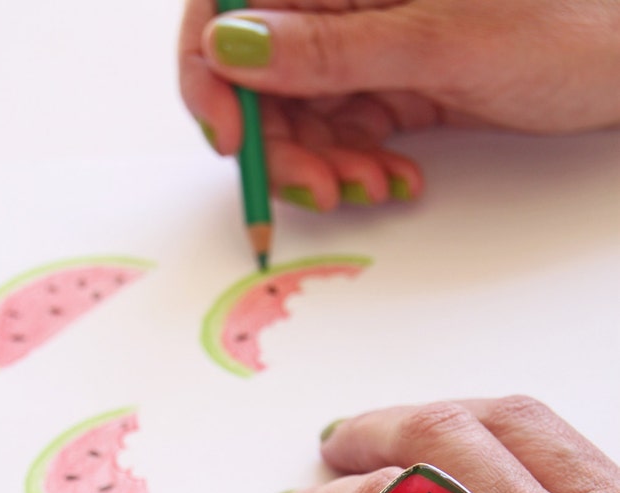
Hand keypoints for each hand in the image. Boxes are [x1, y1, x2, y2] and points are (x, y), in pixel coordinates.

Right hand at [179, 0, 619, 209]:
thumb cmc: (566, 23)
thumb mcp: (436, 39)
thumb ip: (327, 49)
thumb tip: (231, 47)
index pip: (231, 0)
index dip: (212, 72)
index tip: (229, 135)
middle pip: (258, 73)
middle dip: (278, 142)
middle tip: (316, 187)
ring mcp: (363, 42)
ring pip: (296, 114)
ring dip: (321, 165)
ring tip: (370, 184)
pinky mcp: (386, 82)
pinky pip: (339, 132)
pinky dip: (354, 166)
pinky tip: (391, 177)